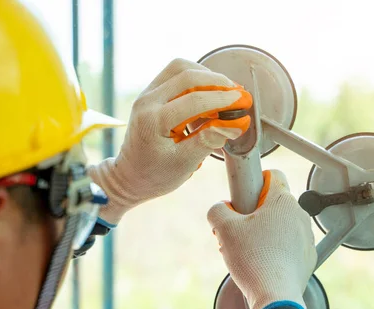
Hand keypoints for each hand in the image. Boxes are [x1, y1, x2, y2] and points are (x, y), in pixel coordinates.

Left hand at [88, 58, 251, 225]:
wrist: (130, 176)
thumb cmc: (156, 175)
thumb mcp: (185, 163)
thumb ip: (209, 140)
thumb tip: (236, 124)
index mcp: (153, 121)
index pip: (193, 100)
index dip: (222, 99)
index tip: (243, 101)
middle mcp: (147, 102)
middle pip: (187, 75)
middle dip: (218, 82)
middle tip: (239, 94)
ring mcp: (147, 94)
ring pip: (180, 68)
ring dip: (207, 75)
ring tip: (227, 91)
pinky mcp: (151, 92)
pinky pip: (175, 74)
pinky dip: (196, 78)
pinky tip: (211, 91)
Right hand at [207, 170, 317, 308]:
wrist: (275, 296)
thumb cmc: (253, 259)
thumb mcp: (223, 228)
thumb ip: (217, 210)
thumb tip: (221, 209)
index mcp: (283, 200)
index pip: (272, 174)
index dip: (255, 181)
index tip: (244, 197)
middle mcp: (300, 214)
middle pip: (274, 203)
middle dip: (255, 213)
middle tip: (239, 230)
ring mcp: (307, 236)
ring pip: (281, 225)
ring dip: (264, 232)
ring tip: (248, 251)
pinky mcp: (308, 256)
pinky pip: (289, 245)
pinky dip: (276, 250)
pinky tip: (261, 264)